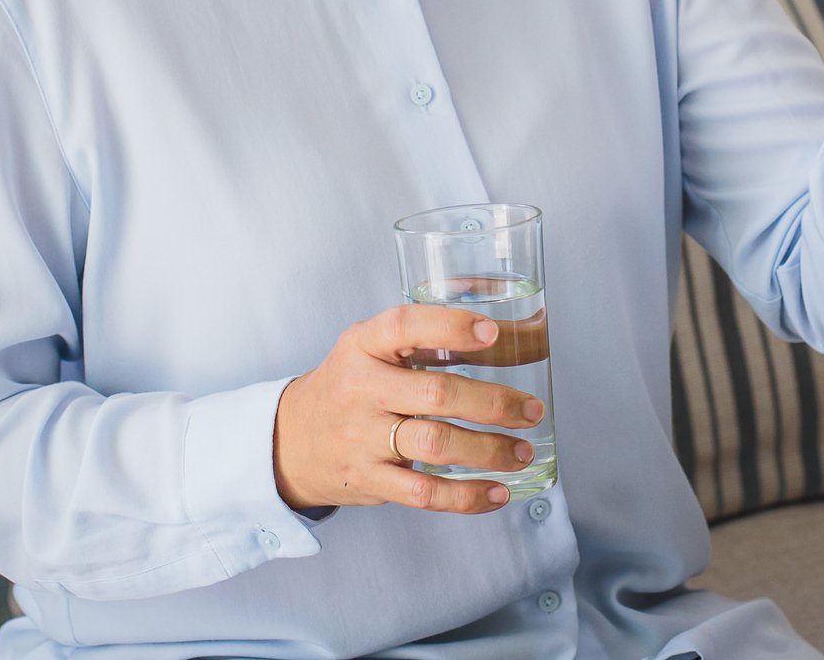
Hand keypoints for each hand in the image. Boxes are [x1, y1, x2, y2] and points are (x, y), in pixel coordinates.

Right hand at [273, 303, 546, 513]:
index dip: (450, 328)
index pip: (404, 327)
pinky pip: (425, 493)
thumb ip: (429, 339)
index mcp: (363, 345)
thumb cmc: (353, 384)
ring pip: (436, 445)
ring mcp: (363, 438)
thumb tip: (521, 333)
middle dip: (493, 403)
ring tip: (523, 451)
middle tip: (531, 409)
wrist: (292, 439)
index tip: (493, 333)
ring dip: (489, 450)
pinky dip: (467, 496)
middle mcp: (361, 388)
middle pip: (436, 394)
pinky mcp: (370, 480)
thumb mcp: (373, 348)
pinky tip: (498, 492)